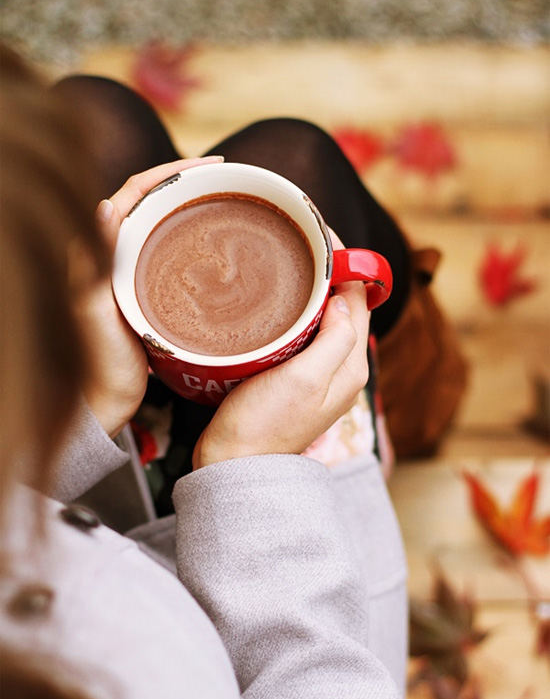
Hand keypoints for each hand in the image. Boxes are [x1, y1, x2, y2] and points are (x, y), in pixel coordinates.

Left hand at [77, 156, 223, 437]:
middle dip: (188, 180)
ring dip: (193, 204)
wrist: (107, 399)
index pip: (135, 191)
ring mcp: (133, 267)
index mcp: (97, 248)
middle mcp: (113, 250)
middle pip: (154, 198)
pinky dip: (195, 234)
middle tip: (227, 177)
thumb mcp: (96, 311)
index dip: (171, 170)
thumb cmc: (101, 362)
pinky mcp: (149, 286)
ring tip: (227, 198)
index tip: (211, 166)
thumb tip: (102, 207)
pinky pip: (172, 246)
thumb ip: (96, 264)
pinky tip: (217, 241)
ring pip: (165, 220)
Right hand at [193, 232, 370, 468]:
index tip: (323, 237)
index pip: (360, 302)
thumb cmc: (266, 423)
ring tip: (291, 261)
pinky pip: (304, 334)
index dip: (347, 267)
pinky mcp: (294, 377)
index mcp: (351, 366)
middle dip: (330, 273)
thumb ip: (335, 338)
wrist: (233, 462)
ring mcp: (318, 374)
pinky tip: (277, 300)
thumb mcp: (305, 378)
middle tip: (303, 241)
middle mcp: (341, 369)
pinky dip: (297, 312)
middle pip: (344, 307)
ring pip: (324, 318)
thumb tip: (344, 297)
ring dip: (313, 291)